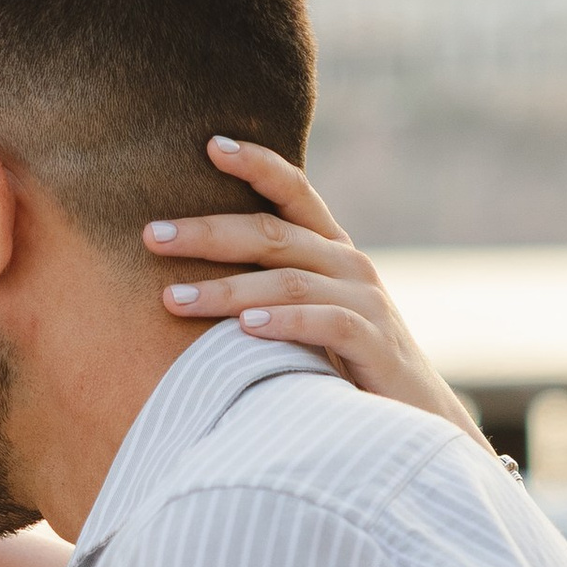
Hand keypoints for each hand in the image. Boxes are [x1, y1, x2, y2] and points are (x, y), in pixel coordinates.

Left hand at [146, 136, 489, 448]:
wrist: (415, 421)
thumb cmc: (346, 369)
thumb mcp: (307, 319)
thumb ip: (269, 291)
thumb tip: (188, 280)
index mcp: (332, 252)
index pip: (295, 192)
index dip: (257, 164)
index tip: (210, 145)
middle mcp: (351, 266)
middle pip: (273, 234)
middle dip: (208, 233)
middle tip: (151, 236)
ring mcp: (367, 303)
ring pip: (289, 280)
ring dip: (227, 290)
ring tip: (174, 299)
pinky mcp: (376, 344)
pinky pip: (326, 323)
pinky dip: (284, 322)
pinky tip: (244, 329)